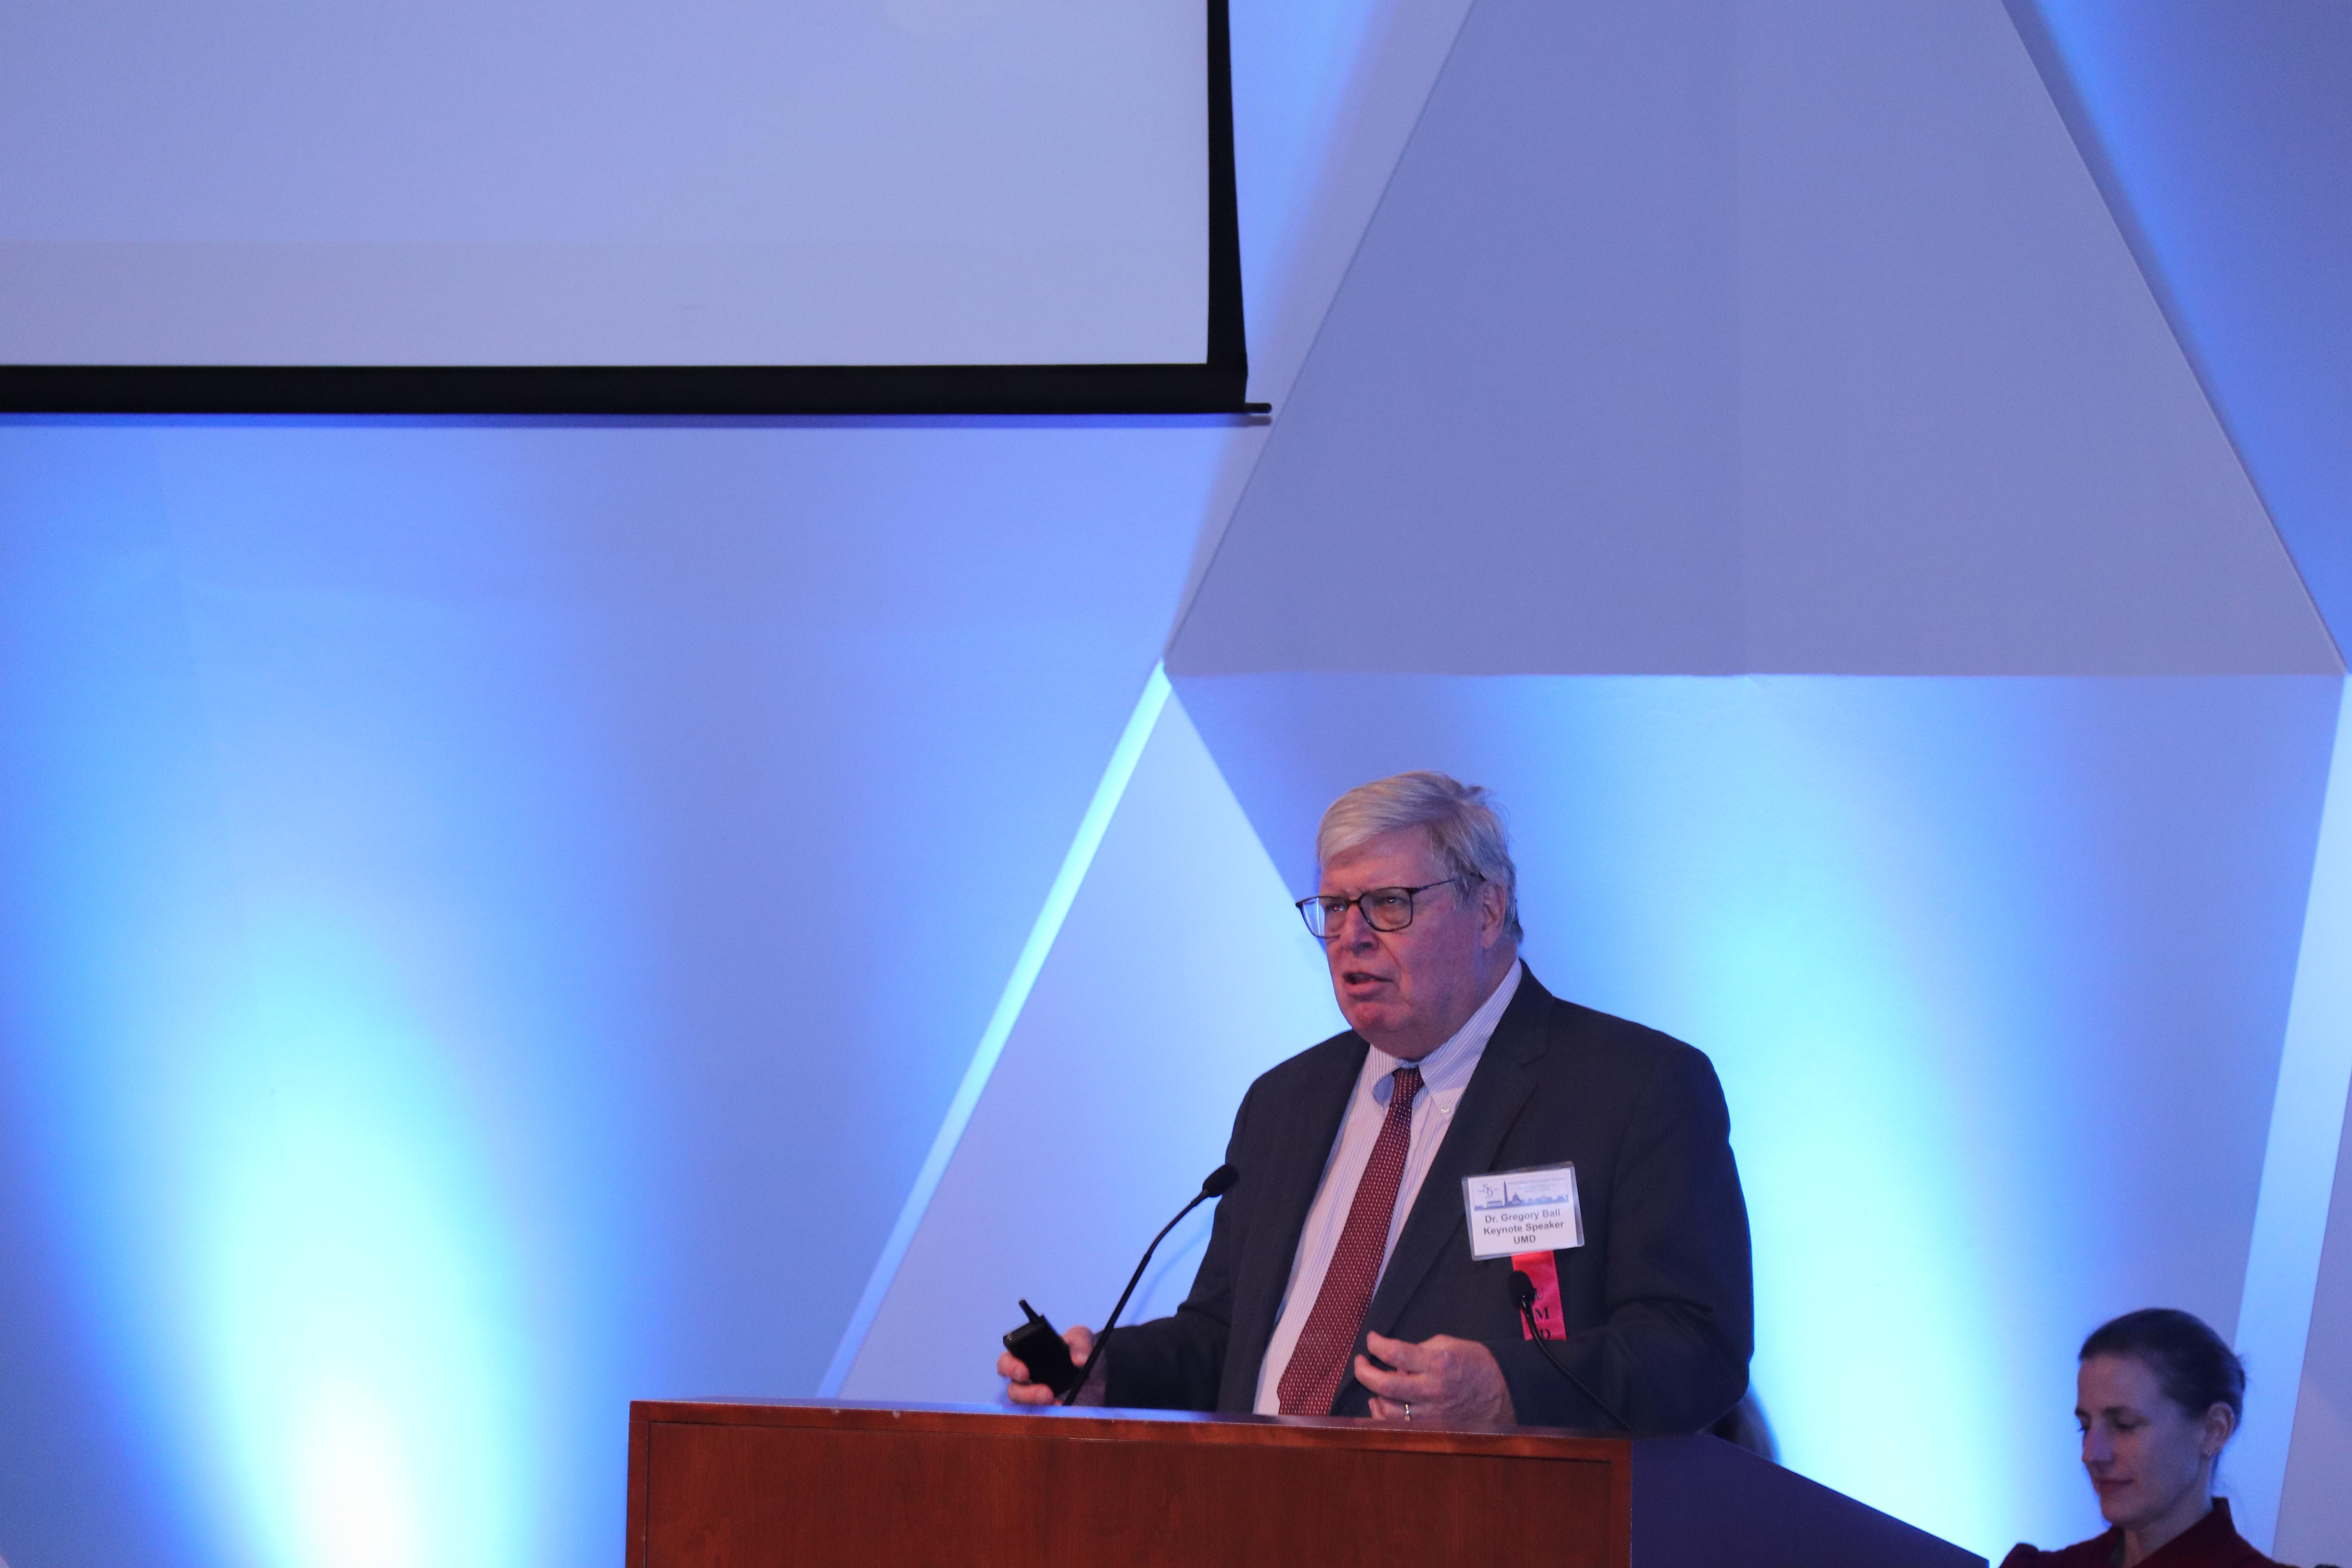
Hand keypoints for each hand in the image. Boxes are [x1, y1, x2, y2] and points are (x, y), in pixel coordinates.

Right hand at [998, 1325, 1094, 1405]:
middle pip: (1013, 1389)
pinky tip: (1064, 1408)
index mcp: (1029, 1358)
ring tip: (1054, 1400)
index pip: (1008, 1361)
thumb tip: (1079, 1359)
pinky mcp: (1049, 1412)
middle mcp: (1029, 1380)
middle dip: (1024, 1393)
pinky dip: (1051, 1414)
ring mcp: (1038, 1398)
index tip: (1024, 1372)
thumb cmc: (1080, 1352)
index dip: (1010, 1366)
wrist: (1098, 1374)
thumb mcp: (1082, 1339)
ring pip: (1025, 1407)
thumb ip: (1080, 1342)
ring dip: (1039, 1405)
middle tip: (1045, 1393)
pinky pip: (1042, 1417)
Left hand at [1356, 1332, 1514, 1424]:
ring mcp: (1432, 1413)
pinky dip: (1383, 1415)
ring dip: (1374, 1394)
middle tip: (1360, 1362)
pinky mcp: (1433, 1428)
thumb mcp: (1450, 1344)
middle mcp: (1432, 1390)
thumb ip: (1420, 1350)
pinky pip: (1399, 1426)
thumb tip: (1395, 1360)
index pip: (1396, 1353)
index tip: (1371, 1339)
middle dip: (1364, 1372)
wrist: (1504, 1393)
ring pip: (1388, 1410)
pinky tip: (1379, 1403)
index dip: (1377, 1344)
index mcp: (1438, 1363)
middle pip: (1385, 1385)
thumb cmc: (1477, 1364)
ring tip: (1371, 1381)